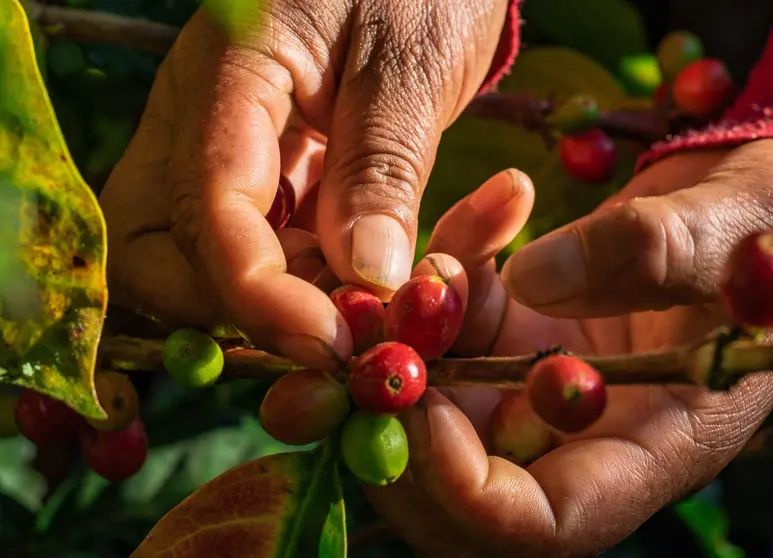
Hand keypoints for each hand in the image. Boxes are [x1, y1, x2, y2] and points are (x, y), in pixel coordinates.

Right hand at [98, 0, 508, 366]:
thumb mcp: (412, 65)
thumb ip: (383, 167)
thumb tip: (366, 277)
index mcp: (228, 73)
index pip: (207, 203)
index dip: (256, 291)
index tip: (328, 343)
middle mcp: (204, 118)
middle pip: (151, 244)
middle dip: (225, 307)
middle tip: (326, 334)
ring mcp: (230, 147)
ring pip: (200, 256)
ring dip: (273, 305)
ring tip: (363, 316)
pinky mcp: (269, 172)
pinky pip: (261, 245)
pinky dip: (304, 282)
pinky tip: (363, 291)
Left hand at [367, 139, 772, 556]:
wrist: (770, 202)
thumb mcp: (741, 231)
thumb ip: (651, 251)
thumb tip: (534, 276)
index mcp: (655, 448)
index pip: (544, 521)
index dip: (466, 487)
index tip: (421, 405)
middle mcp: (587, 433)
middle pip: (459, 486)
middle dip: (392, 426)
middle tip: (356, 346)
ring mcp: (545, 383)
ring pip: (436, 400)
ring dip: (407, 337)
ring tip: (441, 253)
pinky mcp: (524, 329)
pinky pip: (451, 326)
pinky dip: (444, 277)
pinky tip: (494, 210)